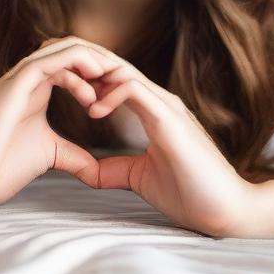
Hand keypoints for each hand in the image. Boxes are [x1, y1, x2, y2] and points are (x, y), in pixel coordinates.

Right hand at [0, 38, 113, 213]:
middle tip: (122, 78)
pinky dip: (72, 69)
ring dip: (89, 61)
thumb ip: (74, 156)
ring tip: (111, 78)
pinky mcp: (10, 88)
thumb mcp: (51, 155)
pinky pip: (45, 64)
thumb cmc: (3, 168)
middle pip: (68, 50)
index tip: (119, 90)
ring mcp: (15, 80)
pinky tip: (91, 89)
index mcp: (34, 89)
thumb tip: (98, 170)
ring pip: (58, 50)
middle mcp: (24, 78)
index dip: (97, 71)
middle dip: (98, 60)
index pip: (70, 63)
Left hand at [49, 36, 259, 237]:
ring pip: (122, 69)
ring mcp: (166, 106)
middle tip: (49, 69)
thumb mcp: (138, 177)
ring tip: (66, 85)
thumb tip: (85, 172)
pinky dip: (109, 93)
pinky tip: (92, 111)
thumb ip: (113, 169)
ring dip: (90, 73)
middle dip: (80, 62)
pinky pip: (134, 88)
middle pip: (113, 64)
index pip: (112, 78)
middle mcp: (158, 101)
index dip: (83, 75)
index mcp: (151, 110)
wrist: (225, 210)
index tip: (55, 85)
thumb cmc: (189, 194)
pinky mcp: (171, 119)